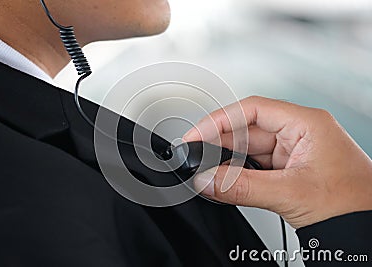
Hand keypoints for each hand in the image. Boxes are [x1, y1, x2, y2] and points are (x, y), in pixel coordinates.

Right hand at [183, 96, 371, 228]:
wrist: (370, 228)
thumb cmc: (354, 204)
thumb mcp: (291, 193)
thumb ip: (242, 187)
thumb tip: (207, 180)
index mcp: (306, 124)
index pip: (253, 109)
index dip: (220, 119)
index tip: (198, 134)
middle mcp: (298, 133)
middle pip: (247, 129)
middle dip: (220, 145)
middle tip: (198, 159)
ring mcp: (292, 151)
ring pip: (249, 149)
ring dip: (228, 163)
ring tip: (210, 174)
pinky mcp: (287, 168)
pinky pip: (255, 165)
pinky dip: (238, 174)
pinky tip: (226, 182)